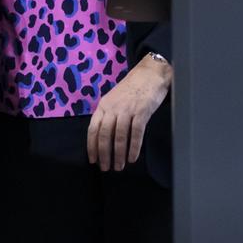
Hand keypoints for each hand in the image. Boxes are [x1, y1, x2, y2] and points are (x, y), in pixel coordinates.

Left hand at [86, 55, 173, 171]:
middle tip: (106, 168)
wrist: (150, 74)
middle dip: (104, 154)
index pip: (93, 129)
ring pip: (119, 136)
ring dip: (118, 154)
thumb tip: (103, 137)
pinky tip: (133, 158)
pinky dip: (134, 147)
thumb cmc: (132, 88)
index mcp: (103, 105)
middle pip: (105, 135)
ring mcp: (127, 110)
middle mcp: (113, 108)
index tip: (92, 160)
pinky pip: (136, 133)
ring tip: (119, 166)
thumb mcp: (114, 99)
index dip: (92, 146)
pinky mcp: (142, 112)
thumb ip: (108, 114)